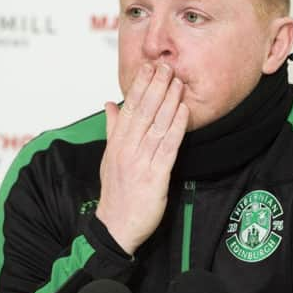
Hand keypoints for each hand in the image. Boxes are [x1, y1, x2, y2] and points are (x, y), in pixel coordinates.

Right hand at [95, 63, 188, 254]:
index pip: (129, 108)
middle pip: (143, 112)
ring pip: (156, 126)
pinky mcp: (156, 176)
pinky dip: (176, 128)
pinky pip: (167, 148)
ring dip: (168, 102)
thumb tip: (110, 104)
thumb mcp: (109, 157)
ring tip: (178, 82)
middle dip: (155, 87)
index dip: (140, 86)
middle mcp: (127, 149)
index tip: (148, 67)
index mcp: (117, 143)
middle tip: (166, 66)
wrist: (116, 227)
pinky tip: (183, 112)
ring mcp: (141, 162)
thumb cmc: (115, 192)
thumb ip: (112, 129)